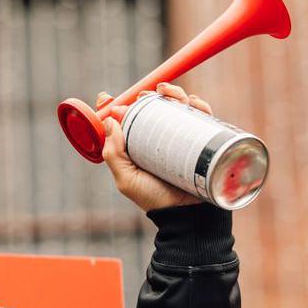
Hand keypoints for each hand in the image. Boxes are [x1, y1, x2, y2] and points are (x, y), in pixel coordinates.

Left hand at [98, 82, 211, 213]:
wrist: (186, 214)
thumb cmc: (153, 199)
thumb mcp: (126, 178)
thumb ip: (114, 154)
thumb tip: (109, 121)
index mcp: (135, 149)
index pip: (123, 123)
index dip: (114, 107)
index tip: (105, 97)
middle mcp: (156, 141)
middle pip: (151, 109)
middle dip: (146, 95)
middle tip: (143, 95)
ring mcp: (179, 139)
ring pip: (177, 107)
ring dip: (172, 93)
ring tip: (166, 93)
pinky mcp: (201, 140)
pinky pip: (201, 117)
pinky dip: (197, 104)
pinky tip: (191, 102)